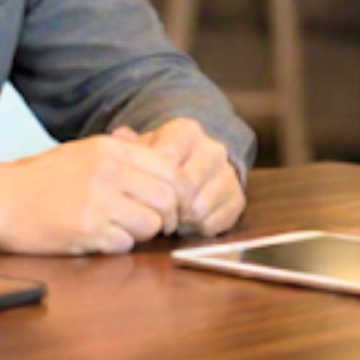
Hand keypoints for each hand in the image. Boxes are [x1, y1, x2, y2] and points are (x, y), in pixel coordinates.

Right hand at [0, 135, 185, 254]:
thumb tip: (171, 172)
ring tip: (122, 230)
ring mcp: (98, 201)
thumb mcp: (87, 153)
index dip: (182, 194)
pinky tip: (100, 237)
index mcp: (112, 149)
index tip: (177, 208)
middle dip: (168, 219)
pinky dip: (118, 245)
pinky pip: (124, 244)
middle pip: (168, 200)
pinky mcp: (85, 230)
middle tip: (157, 226)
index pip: (172, 171)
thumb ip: (127, 158)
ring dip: (142, 234)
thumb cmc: (43, 179)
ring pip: (150, 225)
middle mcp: (109, 171)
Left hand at [117, 118, 246, 236]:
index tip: (142, 193)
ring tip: (171, 218)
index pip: (166, 162)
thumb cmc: (160, 161)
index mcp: (186, 131)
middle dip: (167, 206)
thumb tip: (121, 133)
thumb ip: (129, 145)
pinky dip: (197, 228)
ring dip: (181, 219)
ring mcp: (228, 173)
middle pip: (185, 187)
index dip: (151, 184)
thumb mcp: (142, 150)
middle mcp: (213, 149)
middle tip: (156, 213)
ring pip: (198, 207)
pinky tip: (188, 223)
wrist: (197, 169)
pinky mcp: (237, 198)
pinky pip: (214, 222)